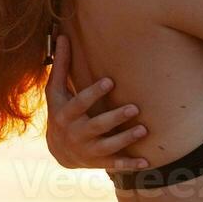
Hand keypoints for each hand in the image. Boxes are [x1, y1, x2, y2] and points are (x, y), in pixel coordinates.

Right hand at [44, 34, 149, 171]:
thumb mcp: (56, 91)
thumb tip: (61, 36)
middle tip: (134, 107)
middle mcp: (75, 133)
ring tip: (143, 129)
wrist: (57, 150)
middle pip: (96, 126)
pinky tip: (146, 161)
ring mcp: (87, 150)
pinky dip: (130, 164)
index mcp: (65, 114)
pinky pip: (114, 165)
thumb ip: (61, 65)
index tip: (110, 81)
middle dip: (114, 118)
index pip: (79, 103)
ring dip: (125, 139)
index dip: (93, 93)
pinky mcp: (98, 162)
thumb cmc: (60, 112)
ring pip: (107, 146)